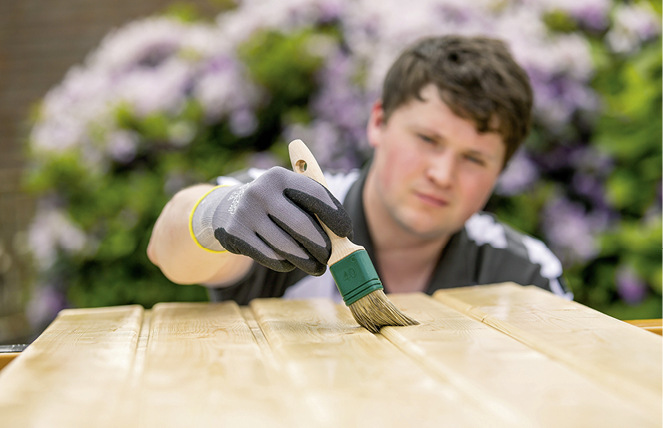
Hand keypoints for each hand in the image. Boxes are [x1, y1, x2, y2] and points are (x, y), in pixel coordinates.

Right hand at [190, 167, 352, 274]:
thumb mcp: (289, 195)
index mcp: (280, 176)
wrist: (227, 210)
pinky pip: (271, 258)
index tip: (346, 232)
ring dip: (307, 261)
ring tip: (316, 267)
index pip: (315, 194)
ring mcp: (246, 213)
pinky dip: (287, 264)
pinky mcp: (236, 234)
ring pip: (287, 247)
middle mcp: (261, 191)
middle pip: (302, 225)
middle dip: (322, 246)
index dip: (335, 215)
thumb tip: (342, 240)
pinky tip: (291, 263)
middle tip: (331, 257)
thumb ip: (314, 210)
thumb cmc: (274, 205)